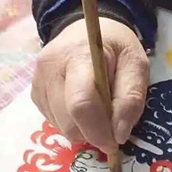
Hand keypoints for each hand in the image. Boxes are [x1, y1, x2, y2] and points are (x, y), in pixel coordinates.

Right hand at [32, 17, 148, 154]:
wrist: (86, 30)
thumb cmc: (115, 47)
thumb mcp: (136, 64)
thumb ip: (131, 98)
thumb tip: (119, 134)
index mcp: (78, 56)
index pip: (81, 103)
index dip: (98, 131)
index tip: (115, 142)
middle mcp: (50, 68)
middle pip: (68, 121)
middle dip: (92, 134)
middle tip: (111, 128)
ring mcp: (38, 81)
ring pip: (60, 127)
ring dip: (83, 130)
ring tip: (98, 110)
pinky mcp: (35, 93)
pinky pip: (54, 122)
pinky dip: (72, 124)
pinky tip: (83, 108)